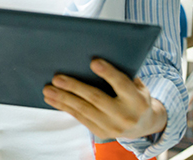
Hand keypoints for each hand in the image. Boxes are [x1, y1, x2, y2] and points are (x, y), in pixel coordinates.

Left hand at [42, 59, 166, 139]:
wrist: (145, 125)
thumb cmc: (136, 96)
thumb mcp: (137, 85)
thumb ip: (122, 74)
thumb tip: (94, 58)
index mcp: (138, 101)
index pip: (122, 85)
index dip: (108, 73)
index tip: (93, 61)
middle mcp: (126, 116)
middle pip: (97, 99)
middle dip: (75, 87)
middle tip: (57, 78)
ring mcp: (113, 127)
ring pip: (84, 110)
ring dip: (63, 99)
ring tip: (47, 89)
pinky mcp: (101, 133)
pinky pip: (80, 118)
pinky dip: (64, 107)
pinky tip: (52, 99)